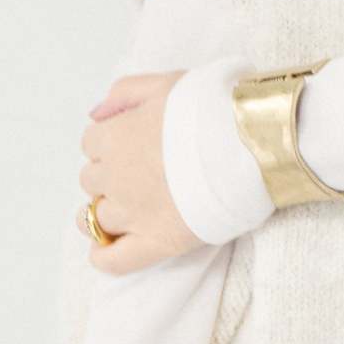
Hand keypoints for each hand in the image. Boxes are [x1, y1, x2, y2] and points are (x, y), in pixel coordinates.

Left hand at [77, 70, 200, 272]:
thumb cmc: (211, 108)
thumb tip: (95, 114)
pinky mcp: (157, 242)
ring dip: (108, 211)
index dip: (112, 142)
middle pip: (92, 180)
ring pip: (96, 218)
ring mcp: (133, 214)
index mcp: (114, 137)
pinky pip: (114, 260)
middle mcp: (115, 177)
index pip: (92, 143)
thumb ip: (124, 92)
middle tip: (144, 171)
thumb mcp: (165, 83)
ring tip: (133, 207)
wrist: (251, 142)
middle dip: (111, 176)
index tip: (135, 143)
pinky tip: (107, 249)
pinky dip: (105, 256)